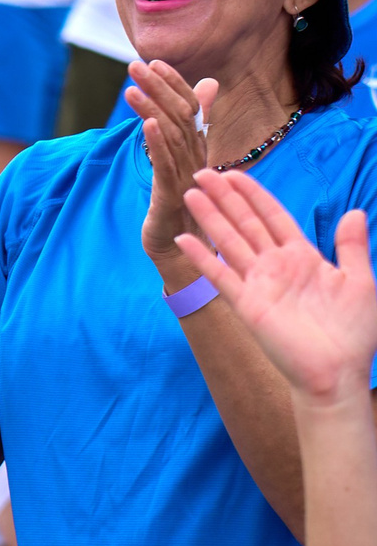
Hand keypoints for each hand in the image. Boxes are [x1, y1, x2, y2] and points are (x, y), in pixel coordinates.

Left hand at [126, 58, 217, 273]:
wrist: (182, 250)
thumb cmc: (182, 204)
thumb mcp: (183, 160)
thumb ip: (190, 125)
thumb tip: (206, 86)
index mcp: (198, 149)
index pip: (189, 108)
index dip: (174, 84)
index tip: (154, 61)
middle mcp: (196, 158)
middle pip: (180, 117)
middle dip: (158, 89)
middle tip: (135, 65)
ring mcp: (186, 177)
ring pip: (172, 137)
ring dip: (152, 110)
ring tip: (132, 88)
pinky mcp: (171, 196)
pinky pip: (166, 166)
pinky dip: (158, 143)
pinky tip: (147, 124)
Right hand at [177, 168, 376, 408]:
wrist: (338, 372)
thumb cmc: (354, 332)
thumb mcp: (361, 282)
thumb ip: (352, 247)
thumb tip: (355, 212)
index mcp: (303, 256)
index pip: (273, 217)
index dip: (254, 195)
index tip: (234, 173)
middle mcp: (276, 265)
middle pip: (246, 223)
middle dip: (225, 198)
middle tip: (202, 174)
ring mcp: (259, 283)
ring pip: (230, 242)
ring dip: (211, 218)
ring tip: (191, 194)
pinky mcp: (247, 304)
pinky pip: (221, 276)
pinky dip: (203, 258)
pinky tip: (186, 240)